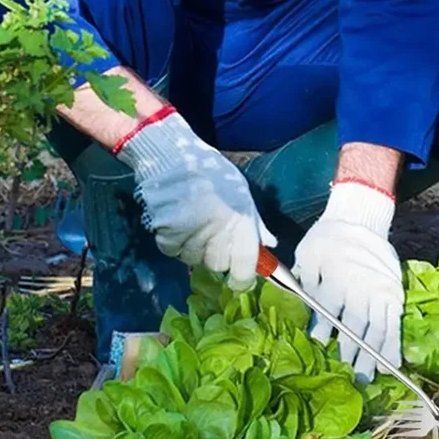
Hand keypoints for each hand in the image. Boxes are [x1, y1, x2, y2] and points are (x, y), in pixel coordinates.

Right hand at [114, 106, 274, 288]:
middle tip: (209, 236)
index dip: (241, 279)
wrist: (173, 156)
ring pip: (192, 259)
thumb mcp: (242, 194)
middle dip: (215, 256)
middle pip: (216, 265)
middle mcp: (219, 230)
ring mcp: (192, 232)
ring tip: (191, 222)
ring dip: (191, 248)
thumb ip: (255, 223)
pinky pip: (171, 250)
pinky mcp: (168, 231)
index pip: (245, 265)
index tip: (238, 283)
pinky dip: (171, 241)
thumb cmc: (212, 174)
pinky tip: (175, 221)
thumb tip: (269, 245)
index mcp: (242, 221)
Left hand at [293, 180, 402, 381]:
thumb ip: (305, 279)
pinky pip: (394, 324)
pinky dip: (392, 345)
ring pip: (376, 329)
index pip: (329, 311)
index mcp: (336, 278)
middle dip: (351, 352)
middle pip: (355, 326)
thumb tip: (301, 305)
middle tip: (350, 376)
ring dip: (373, 354)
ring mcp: (379, 292)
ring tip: (370, 376)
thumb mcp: (308, 253)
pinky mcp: (393, 294)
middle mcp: (360, 288)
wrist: (360, 219)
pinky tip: (392, 363)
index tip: (321, 346)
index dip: (325, 330)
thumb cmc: (329, 238)